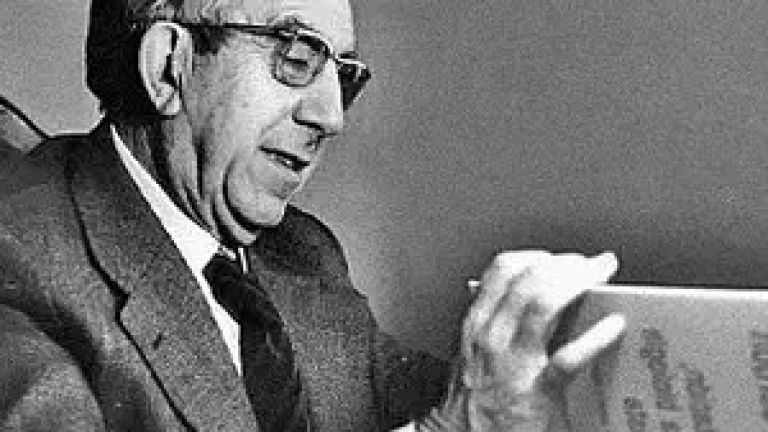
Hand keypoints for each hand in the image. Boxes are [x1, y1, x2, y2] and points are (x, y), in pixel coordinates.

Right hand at [419, 251, 625, 431]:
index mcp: (476, 322)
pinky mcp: (534, 389)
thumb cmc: (473, 398)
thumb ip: (496, 321)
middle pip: (529, 278)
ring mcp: (512, 361)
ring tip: (602, 280)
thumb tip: (531, 298)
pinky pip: (568, 356)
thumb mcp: (474, 350)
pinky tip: (614, 325)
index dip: (537, 255)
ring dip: (578, 284)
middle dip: (566, 264)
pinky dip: (595, 336)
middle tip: (593, 264)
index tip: (561, 256)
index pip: (504, 269)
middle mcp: (491, 335)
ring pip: (544, 303)